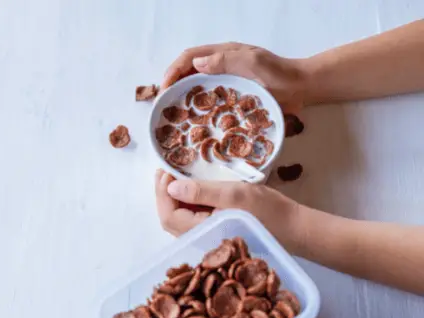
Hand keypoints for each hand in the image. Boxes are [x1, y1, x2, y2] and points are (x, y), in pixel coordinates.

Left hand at [155, 169, 301, 252]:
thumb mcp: (234, 194)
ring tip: (174, 175)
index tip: (165, 170)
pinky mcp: (216, 231)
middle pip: (170, 219)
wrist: (295, 228)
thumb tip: (170, 187)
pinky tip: (190, 188)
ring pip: (180, 219)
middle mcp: (201, 239)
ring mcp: (208, 237)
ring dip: (174, 197)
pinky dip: (187, 202)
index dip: (162, 193)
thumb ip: (201, 192)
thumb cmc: (268, 211)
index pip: (169, 216)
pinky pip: (192, 218)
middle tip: (165, 170)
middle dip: (164, 194)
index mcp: (203, 232)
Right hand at [161, 42, 307, 113]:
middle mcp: (222, 63)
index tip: (164, 88)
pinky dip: (198, 103)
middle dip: (173, 82)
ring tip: (173, 111)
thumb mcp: (254, 63)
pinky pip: (210, 95)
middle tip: (163, 103)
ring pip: (197, 82)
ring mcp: (227, 78)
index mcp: (225, 53)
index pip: (190, 57)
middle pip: (189, 69)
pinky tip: (195, 117)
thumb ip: (227, 61)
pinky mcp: (233, 92)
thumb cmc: (281, 75)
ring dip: (183, 93)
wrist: (302, 87)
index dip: (173, 70)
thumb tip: (196, 64)